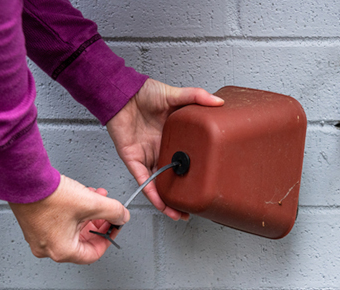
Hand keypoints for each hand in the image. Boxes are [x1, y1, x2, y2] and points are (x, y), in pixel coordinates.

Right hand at [8, 175, 129, 263]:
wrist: (25, 180)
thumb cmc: (49, 196)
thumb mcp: (92, 203)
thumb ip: (113, 211)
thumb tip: (122, 216)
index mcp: (62, 250)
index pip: (93, 253)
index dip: (108, 238)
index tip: (114, 226)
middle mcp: (48, 247)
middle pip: (84, 240)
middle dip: (99, 221)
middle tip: (107, 211)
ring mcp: (40, 235)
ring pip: (74, 227)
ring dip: (89, 212)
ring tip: (97, 197)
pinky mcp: (37, 222)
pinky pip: (63, 220)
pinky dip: (76, 209)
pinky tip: (83, 194)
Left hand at [106, 78, 223, 220]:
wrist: (121, 92)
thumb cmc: (143, 93)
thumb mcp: (175, 94)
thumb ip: (196, 97)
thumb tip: (218, 102)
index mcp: (172, 137)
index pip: (185, 160)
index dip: (194, 173)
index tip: (205, 183)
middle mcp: (160, 150)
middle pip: (173, 177)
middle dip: (182, 194)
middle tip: (194, 207)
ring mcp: (147, 157)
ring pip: (159, 184)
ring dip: (167, 200)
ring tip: (179, 214)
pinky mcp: (133, 160)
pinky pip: (143, 181)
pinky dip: (152, 193)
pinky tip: (162, 204)